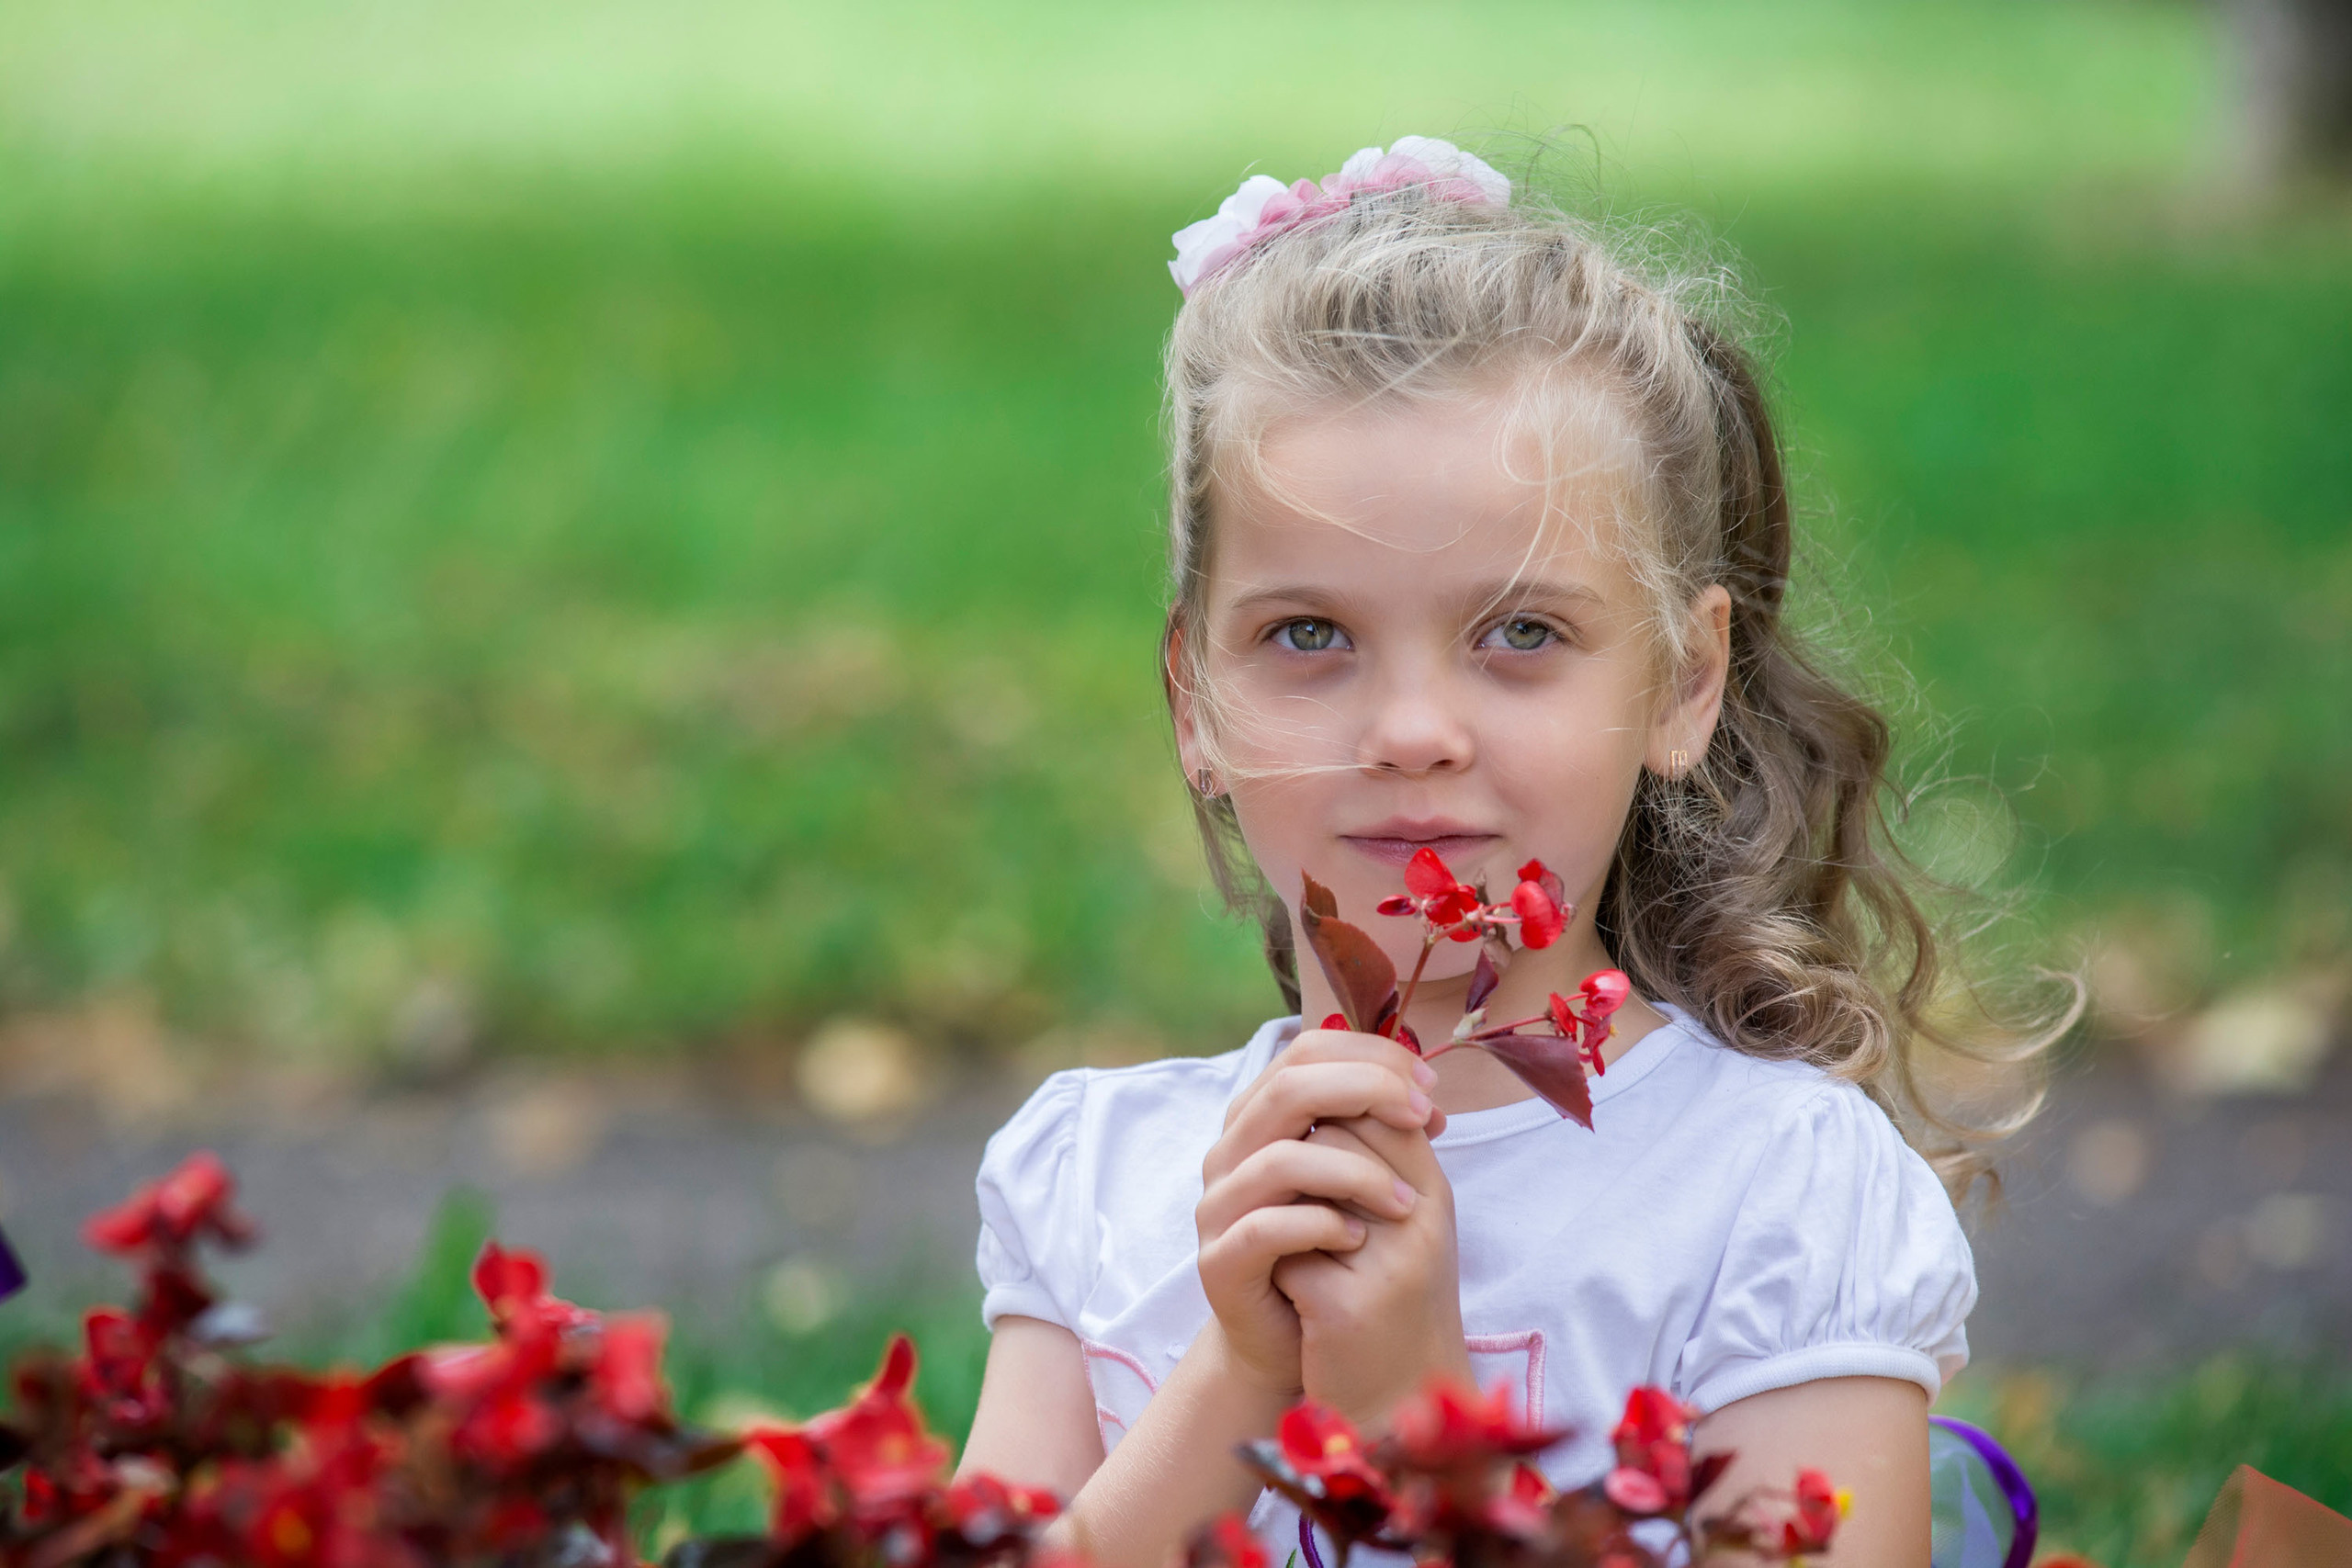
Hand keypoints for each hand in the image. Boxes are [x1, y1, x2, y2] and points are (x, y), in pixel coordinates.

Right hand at [1195, 1029, 1439, 1398]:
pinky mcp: (1218, 1261)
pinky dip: (1321, 1226)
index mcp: (1261, 1117)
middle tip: (1423, 1117)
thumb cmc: (1326, 1250)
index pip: (1307, 1050)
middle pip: (1289, 1088)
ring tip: (1405, 1201)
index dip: (1371, 1056)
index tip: (1428, 1086)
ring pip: (1280, 1159)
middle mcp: (1231, 1151)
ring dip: (1355, 1172)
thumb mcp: (1355, 1181)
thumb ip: (1373, 1133)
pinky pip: (1266, 1229)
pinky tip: (1359, 1238)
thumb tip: (1424, 1096)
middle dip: (1367, 1091)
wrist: (1284, 1339)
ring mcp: (1218, 1205)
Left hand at [1271, 1113, 1471, 1429]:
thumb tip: (1328, 1079)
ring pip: (1304, 1183)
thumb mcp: (1402, 1226)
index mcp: (1434, 1195)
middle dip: (1300, 1160)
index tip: (1313, 1149)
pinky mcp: (1346, 1309)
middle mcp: (1422, 1224)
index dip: (1329, 1114)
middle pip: (1334, 1137)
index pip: (1378, 1105)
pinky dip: (1278, 1262)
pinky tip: (1293, 1292)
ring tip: (1301, 1245)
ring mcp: (1388, 1267)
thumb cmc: (1391, 1303)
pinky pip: (1285, 1247)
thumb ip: (1378, 1158)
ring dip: (1284, 1207)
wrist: (1398, 1406)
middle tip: (1299, 1204)